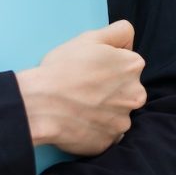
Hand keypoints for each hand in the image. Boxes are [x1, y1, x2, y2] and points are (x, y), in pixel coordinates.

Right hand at [16, 19, 147, 156]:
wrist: (40, 104)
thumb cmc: (63, 68)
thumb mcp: (90, 37)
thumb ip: (119, 32)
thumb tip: (129, 41)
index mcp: (133, 66)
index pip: (128, 62)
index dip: (109, 63)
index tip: (92, 68)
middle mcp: (135, 95)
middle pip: (126, 90)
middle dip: (110, 89)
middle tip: (84, 88)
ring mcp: (123, 121)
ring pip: (116, 113)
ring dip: (103, 110)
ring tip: (79, 105)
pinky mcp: (109, 142)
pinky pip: (105, 134)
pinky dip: (96, 129)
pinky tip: (79, 121)